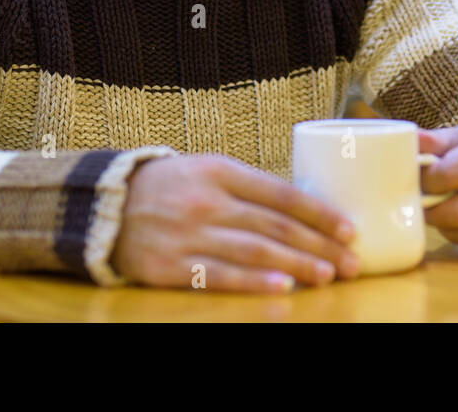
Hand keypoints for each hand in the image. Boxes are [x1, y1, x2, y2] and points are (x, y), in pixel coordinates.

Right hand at [112, 154, 360, 292]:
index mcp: (221, 170)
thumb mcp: (209, 170)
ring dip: (296, 265)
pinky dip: (253, 283)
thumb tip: (307, 212)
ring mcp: (188, 233)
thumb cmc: (172, 186)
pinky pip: (219, 275)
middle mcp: (206, 200)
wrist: (106, 204)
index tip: (350, 229)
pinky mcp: (170, 265)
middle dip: (318, 246)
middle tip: (351, 262)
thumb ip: (251, 187)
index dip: (319, 213)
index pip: (281, 193)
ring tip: (327, 275)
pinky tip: (281, 288)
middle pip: (274, 225)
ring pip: (254, 251)